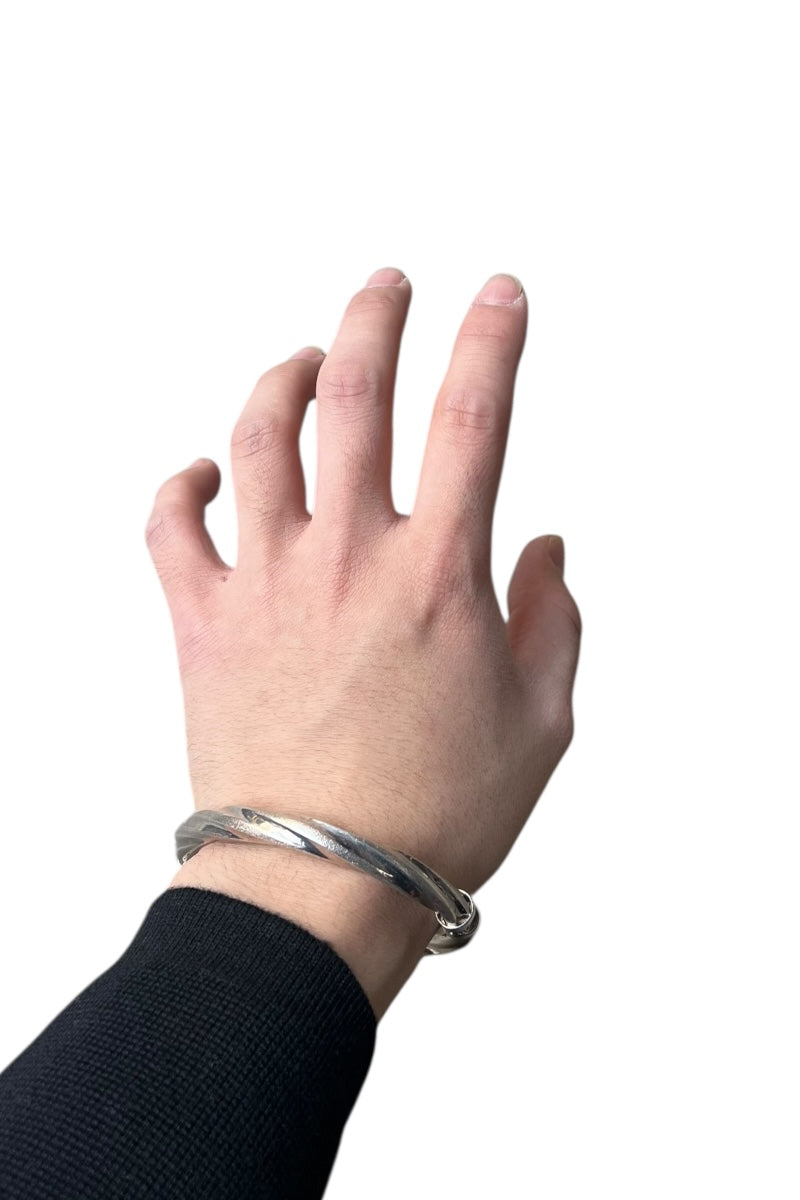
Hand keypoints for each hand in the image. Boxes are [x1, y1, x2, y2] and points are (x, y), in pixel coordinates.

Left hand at [148, 267, 580, 1015]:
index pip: (473, 417)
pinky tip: (202, 473)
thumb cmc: (438, 812)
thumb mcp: (541, 723)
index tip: (500, 293)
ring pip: (258, 435)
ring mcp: (268, 582)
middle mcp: (349, 557)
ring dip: (281, 375)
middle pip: (355, 394)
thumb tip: (548, 552)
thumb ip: (555, 622)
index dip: (492, 339)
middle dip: (375, 317)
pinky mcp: (203, 621)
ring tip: (302, 355)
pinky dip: (180, 486)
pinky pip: (170, 527)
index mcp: (438, 574)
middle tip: (388, 284)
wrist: (321, 883)